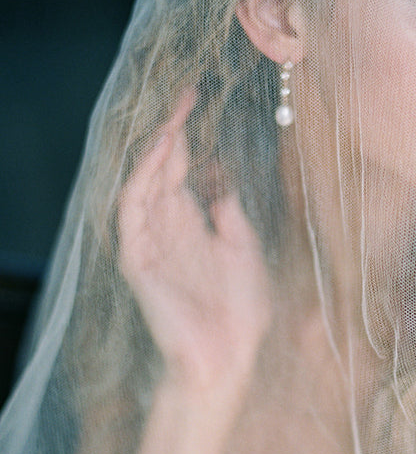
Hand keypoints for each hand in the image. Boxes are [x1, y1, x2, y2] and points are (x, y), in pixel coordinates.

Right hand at [118, 91, 271, 419]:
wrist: (229, 357)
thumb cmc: (241, 311)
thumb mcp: (245, 249)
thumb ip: (230, 212)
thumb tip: (220, 174)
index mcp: (193, 224)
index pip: (182, 168)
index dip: (187, 135)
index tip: (196, 100)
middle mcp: (168, 228)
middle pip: (162, 169)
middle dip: (171, 131)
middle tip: (184, 95)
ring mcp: (150, 243)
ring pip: (143, 183)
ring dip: (155, 150)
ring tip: (171, 119)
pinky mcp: (138, 260)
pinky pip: (132, 212)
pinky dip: (142, 180)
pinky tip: (159, 154)